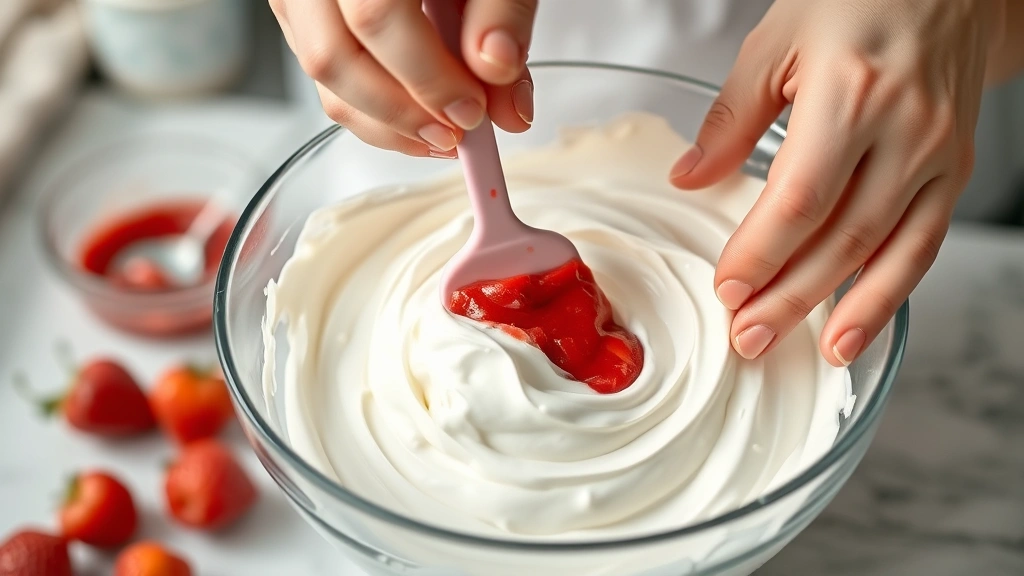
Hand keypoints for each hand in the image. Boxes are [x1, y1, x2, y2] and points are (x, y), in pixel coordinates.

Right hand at [270, 0, 536, 156]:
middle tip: (457, 131)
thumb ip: (501, 12)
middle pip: (335, 57)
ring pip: (321, 75)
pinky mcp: (299, 12)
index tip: (472, 110)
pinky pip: (320, 72)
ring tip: (440, 134)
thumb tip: (497, 69)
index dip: (427, 78)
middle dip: (402, 112)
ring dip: (385, 122)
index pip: (377, 17)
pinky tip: (413, 117)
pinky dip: (369, 107)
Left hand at [670, 0, 1003, 365]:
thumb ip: (730, 118)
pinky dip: (889, 292)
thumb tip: (688, 177)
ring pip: (888, 250)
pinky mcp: (955, 170)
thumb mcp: (777, 43)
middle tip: (749, 337)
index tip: (727, 287)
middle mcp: (903, 130)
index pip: (800, 197)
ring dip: (844, 310)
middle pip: (842, 235)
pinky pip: (923, 243)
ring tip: (807, 353)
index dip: (761, 252)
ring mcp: (937, 154)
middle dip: (791, 296)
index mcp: (850, 93)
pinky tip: (857, 326)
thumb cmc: (858, 0)